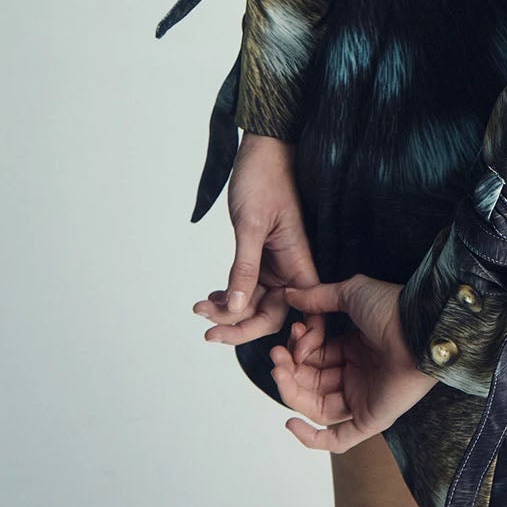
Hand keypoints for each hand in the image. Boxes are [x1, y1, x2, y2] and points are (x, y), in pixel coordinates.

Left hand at [192, 132, 323, 352]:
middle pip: (272, 316)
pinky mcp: (261, 257)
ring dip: (228, 312)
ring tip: (200, 308)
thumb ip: (245, 269)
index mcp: (299, 261)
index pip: (305, 313)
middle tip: (208, 332)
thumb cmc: (264, 178)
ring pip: (255, 304)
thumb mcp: (251, 225)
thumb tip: (238, 308)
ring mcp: (275, 264)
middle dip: (240, 327)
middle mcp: (291, 268)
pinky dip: (227, 296)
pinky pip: (246, 288)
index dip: (297, 339)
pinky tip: (209, 297)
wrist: (261, 148)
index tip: (275, 357)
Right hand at [271, 275, 439, 449]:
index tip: (295, 332)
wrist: (419, 328)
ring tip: (280, 370)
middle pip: (311, 383)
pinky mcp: (370, 419)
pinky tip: (290, 421)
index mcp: (354, 348)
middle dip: (290, 370)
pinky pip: (337, 440)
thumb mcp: (351, 294)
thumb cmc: (392, 308)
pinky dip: (311, 438)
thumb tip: (290, 294)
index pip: (315, 358)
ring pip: (317, 407)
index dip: (299, 349)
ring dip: (292, 391)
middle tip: (277, 355)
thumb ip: (319, 297)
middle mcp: (357, 374)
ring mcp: (363, 399)